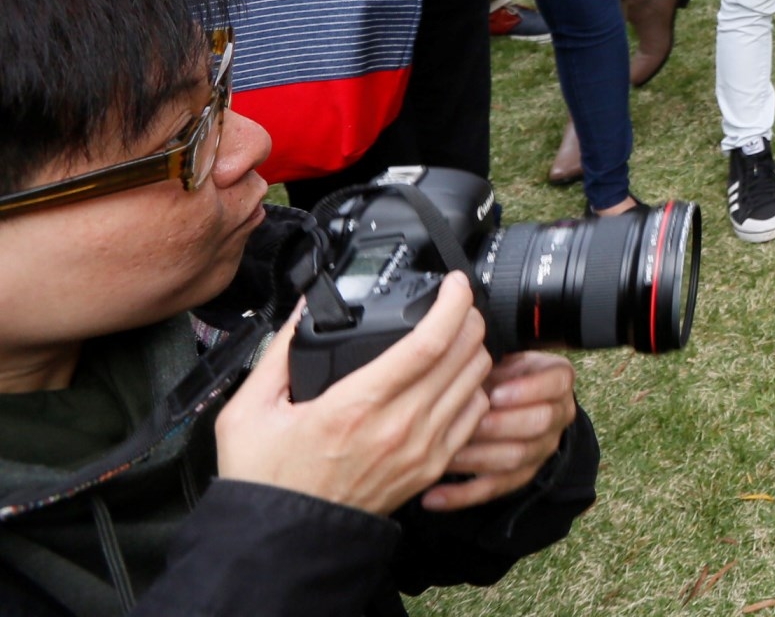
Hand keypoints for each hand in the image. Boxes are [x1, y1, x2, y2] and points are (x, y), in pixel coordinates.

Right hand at [213, 273, 493, 514]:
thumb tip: (307, 306)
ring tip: (455, 336)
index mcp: (357, 405)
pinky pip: (474, 415)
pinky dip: (473, 389)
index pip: (429, 342)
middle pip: (466, 354)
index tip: (454, 283)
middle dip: (468, 317)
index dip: (453, 302)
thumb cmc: (266, 478)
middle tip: (454, 304)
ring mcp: (422, 449)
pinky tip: (453, 379)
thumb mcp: (250, 410)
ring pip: (477, 381)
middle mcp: (400, 426)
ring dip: (473, 351)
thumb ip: (280, 351)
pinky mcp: (431, 467)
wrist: (282, 539)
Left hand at [423, 351, 575, 511]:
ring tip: (444, 456)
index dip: (528, 389)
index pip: (556, 382)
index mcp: (555, 379)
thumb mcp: (502, 355)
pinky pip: (495, 489)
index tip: (496, 391)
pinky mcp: (520, 476)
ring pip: (516, 458)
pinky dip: (462, 495)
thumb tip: (460, 339)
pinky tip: (433, 496)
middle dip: (501, 424)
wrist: (510, 403)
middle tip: (469, 424)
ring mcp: (540, 448)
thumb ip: (489, 352)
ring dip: (478, 458)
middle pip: (539, 422)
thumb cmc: (498, 374)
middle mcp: (557, 415)